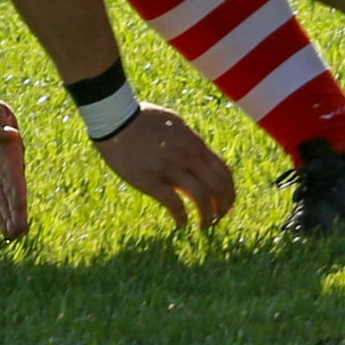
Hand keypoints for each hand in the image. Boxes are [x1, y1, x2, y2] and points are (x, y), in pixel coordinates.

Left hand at [0, 92, 27, 239]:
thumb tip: (11, 134)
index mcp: (11, 148)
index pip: (15, 172)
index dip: (18, 189)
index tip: (19, 206)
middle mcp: (10, 166)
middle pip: (15, 192)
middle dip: (17, 211)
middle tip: (19, 231)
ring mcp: (1, 176)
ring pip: (7, 201)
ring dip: (10, 218)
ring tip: (13, 237)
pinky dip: (2, 216)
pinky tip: (8, 233)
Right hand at [92, 104, 234, 228]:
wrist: (115, 119)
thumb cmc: (141, 118)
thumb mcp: (174, 123)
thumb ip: (188, 140)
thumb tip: (198, 152)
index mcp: (194, 143)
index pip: (223, 172)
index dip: (229, 192)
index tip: (226, 204)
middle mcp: (188, 156)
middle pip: (218, 187)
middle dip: (223, 207)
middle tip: (218, 219)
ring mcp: (171, 168)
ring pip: (202, 198)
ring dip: (207, 216)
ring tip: (205, 226)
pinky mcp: (152, 180)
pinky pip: (175, 204)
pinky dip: (182, 218)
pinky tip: (181, 224)